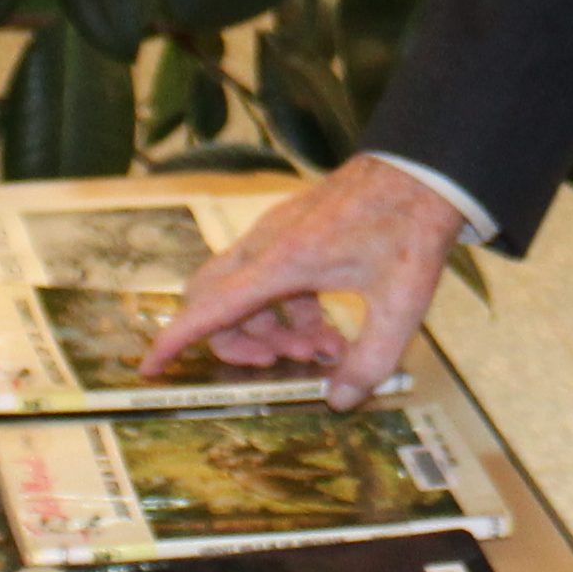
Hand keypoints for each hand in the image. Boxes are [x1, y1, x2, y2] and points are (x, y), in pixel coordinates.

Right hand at [147, 157, 462, 406]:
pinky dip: (284, 308)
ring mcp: (276, 232)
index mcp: (282, 261)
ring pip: (241, 289)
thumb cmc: (409, 229)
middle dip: (234, 342)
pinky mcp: (292, 229)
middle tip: (280, 363)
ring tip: (322, 350)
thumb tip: (340, 400)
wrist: (422, 170)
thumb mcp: (400, 304)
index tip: (150, 368)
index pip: (210, 308)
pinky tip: (328, 326)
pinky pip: (267, 276)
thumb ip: (371, 359)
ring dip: (267, 328)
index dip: (175, 341)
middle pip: (213, 298)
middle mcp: (267, 243)